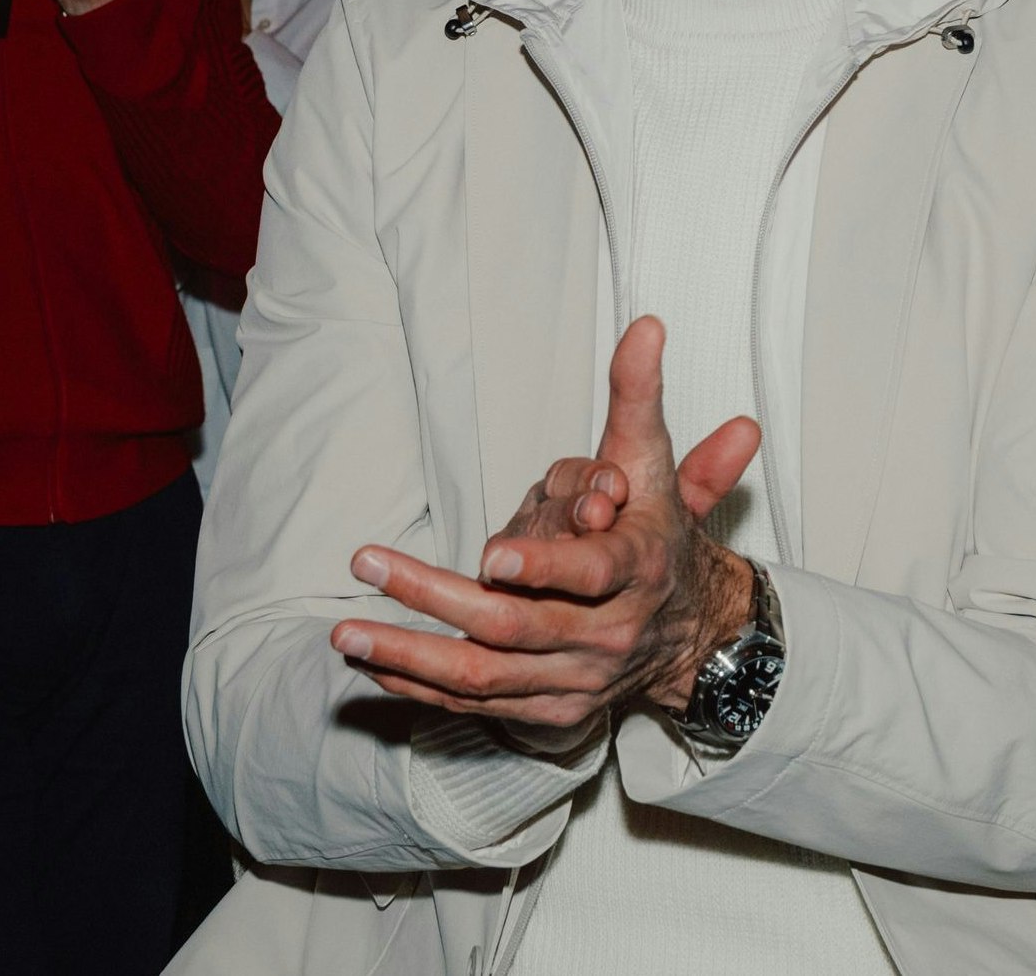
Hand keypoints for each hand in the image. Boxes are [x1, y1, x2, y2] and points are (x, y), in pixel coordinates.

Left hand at [331, 318, 760, 728]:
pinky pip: (475, 705)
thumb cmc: (657, 531)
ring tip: (344, 633)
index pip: (591, 575)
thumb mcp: (653, 462)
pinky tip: (371, 664)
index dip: (543, 567)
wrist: (691, 633)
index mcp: (638, 570)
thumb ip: (639, 398)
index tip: (490, 555)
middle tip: (367, 563)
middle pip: (514, 626)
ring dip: (409, 655)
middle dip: (435, 599)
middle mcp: (607, 634)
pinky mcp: (549, 710)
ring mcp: (576, 679)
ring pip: (484, 677)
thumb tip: (645, 325)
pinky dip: (420, 687)